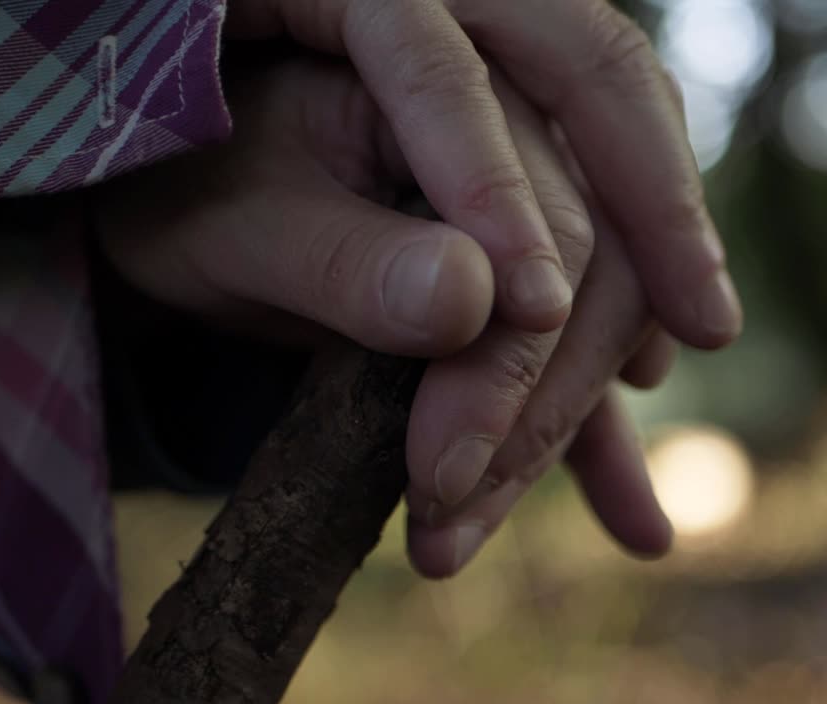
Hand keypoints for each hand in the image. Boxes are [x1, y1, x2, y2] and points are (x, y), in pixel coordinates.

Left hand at [95, 52, 730, 576]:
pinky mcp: (535, 286)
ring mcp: (541, 206)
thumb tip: (476, 301)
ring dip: (555, 428)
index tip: (511, 339)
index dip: (525, 234)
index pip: (517, 136)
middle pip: (596, 234)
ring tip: (459, 531)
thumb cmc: (197, 193)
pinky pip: (590, 359)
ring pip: (610, 307)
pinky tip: (633, 526)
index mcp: (435, 50)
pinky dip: (599, 444)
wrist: (194, 214)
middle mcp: (514, 118)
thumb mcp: (241, 222)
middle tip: (445, 484)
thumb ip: (346, 255)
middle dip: (539, 373)